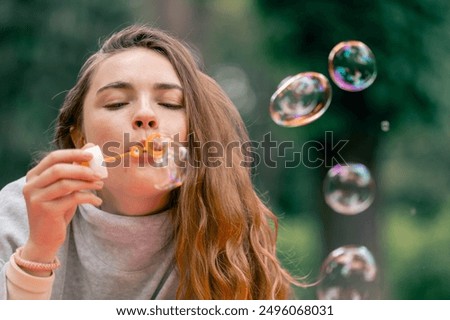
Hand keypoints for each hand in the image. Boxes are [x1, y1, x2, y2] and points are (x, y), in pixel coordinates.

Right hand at [21, 145, 103, 272]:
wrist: (45, 239)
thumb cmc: (57, 210)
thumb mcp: (65, 189)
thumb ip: (74, 169)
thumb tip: (90, 146)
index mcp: (34, 176)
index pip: (53, 157)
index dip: (73, 154)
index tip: (91, 154)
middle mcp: (31, 185)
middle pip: (58, 169)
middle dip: (82, 169)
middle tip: (99, 173)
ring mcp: (37, 198)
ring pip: (66, 183)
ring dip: (87, 183)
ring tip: (100, 185)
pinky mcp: (46, 211)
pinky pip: (72, 198)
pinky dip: (89, 197)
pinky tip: (97, 201)